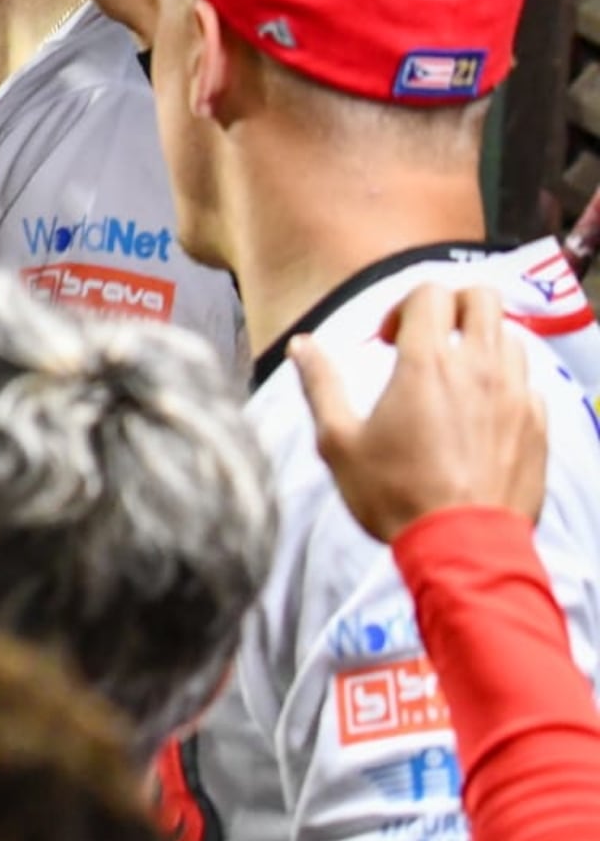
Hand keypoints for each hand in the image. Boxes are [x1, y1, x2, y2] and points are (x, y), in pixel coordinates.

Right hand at [294, 283, 548, 543]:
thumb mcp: (339, 441)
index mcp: (427, 363)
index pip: (430, 293)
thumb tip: (301, 345)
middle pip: (482, 297)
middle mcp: (478, 368)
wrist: (462, 547)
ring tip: (455, 375)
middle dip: (452, 305)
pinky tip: (481, 411)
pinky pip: (528, 381)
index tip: (387, 339)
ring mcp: (515, 395)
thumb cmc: (396, 495)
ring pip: (509, 336)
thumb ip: (321, 384)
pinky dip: (505, 380)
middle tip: (428, 338)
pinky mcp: (537, 425)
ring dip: (480, 342)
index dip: (404, 305)